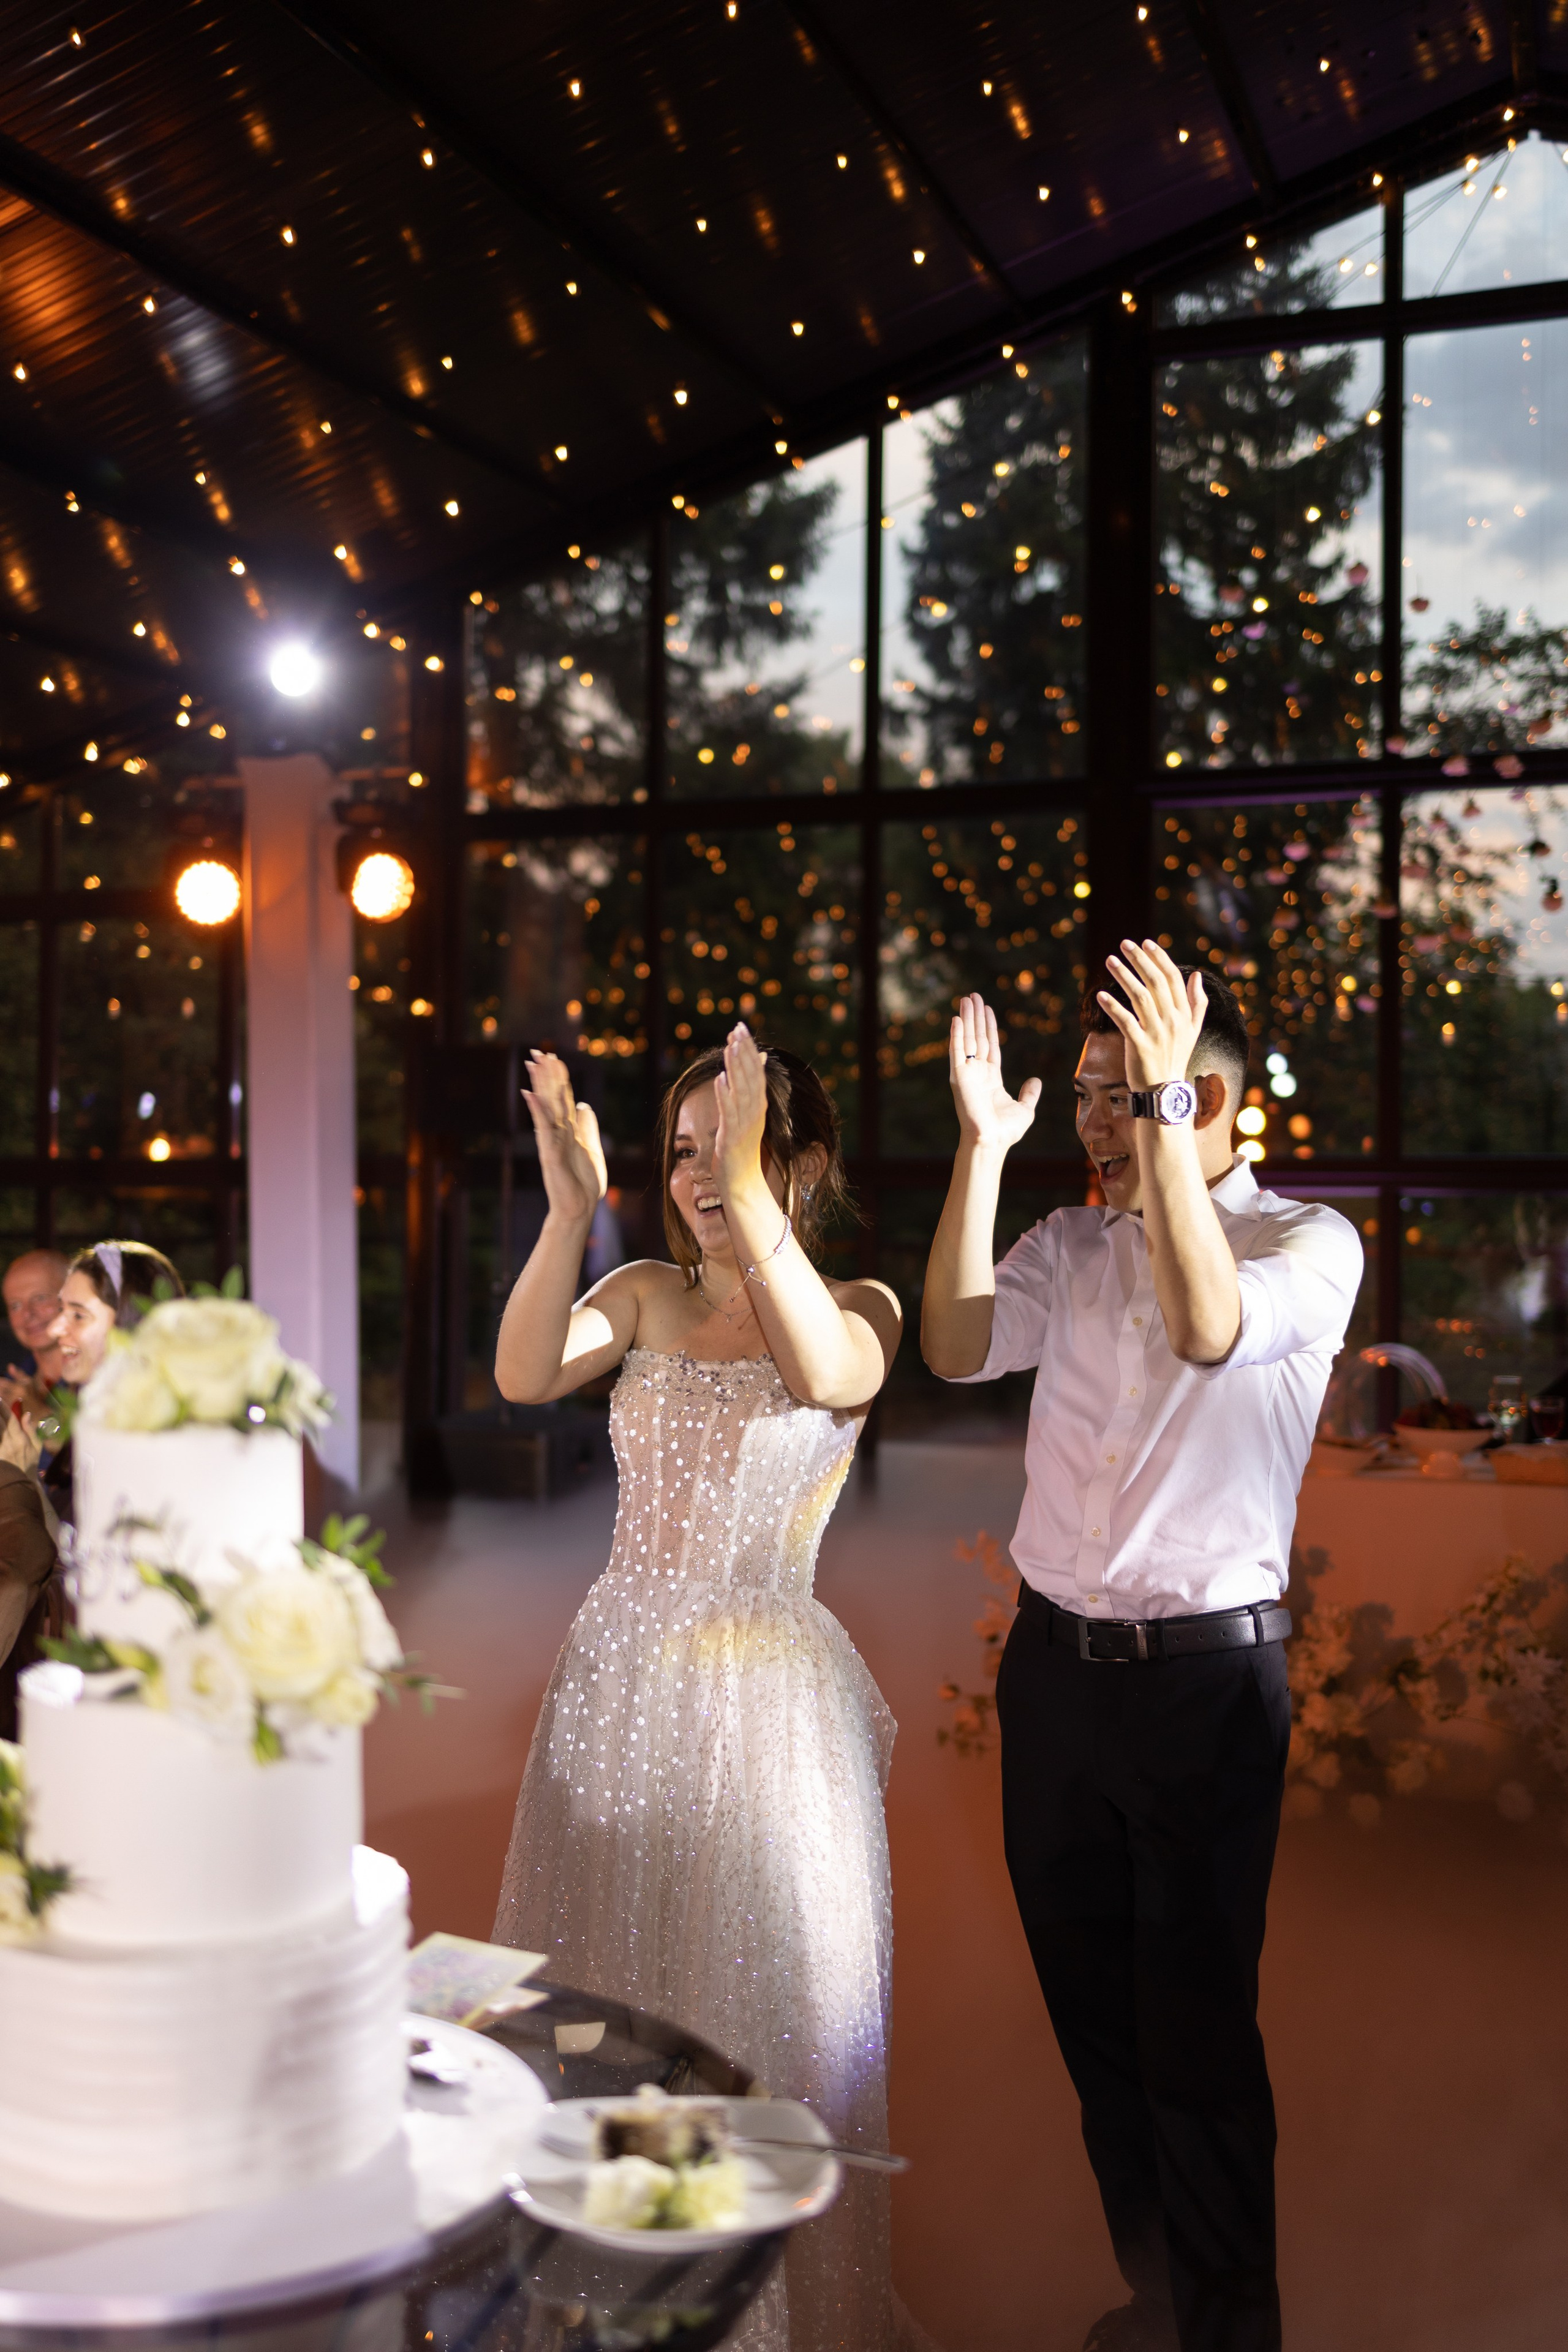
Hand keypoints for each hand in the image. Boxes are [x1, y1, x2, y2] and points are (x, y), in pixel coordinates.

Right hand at [521, 1052, 606, 1222]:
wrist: (579, 1208)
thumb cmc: (583, 1182)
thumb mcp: (591, 1147)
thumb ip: (587, 1126)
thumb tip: (585, 1105)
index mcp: (568, 1129)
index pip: (562, 1097)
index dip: (558, 1077)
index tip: (552, 1056)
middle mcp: (557, 1131)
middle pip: (552, 1097)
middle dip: (545, 1074)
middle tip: (537, 1051)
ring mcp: (552, 1141)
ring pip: (547, 1107)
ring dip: (541, 1085)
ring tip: (534, 1063)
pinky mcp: (550, 1153)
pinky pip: (544, 1128)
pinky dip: (538, 1111)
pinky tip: (531, 1094)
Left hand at [714, 1023, 771, 1197]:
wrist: (742, 1183)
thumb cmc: (741, 1148)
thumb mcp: (747, 1114)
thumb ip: (752, 1088)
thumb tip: (760, 1059)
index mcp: (758, 1105)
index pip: (755, 1071)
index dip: (748, 1049)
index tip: (740, 1027)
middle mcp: (755, 1112)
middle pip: (751, 1077)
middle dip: (744, 1052)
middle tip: (737, 1028)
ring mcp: (745, 1125)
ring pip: (742, 1092)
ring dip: (737, 1069)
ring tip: (730, 1047)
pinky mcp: (732, 1138)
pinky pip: (729, 1114)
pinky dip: (725, 1096)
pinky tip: (719, 1080)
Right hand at [948, 995, 1040, 1150]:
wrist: (991, 1141)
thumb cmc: (1005, 1131)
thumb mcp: (1025, 1109)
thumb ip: (1030, 1094)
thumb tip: (1036, 1081)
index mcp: (991, 1079)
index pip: (990, 1046)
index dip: (989, 1027)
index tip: (987, 1009)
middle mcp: (977, 1073)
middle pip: (977, 1038)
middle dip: (976, 1016)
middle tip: (974, 995)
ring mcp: (967, 1073)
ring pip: (967, 1039)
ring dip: (967, 1018)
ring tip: (966, 998)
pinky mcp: (958, 1076)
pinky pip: (957, 1051)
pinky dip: (957, 1034)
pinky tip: (957, 1018)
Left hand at [1097, 940, 1204, 1091]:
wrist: (1164, 1090)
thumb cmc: (1175, 1057)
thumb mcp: (1193, 1030)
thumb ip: (1197, 1002)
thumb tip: (1197, 975)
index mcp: (1184, 1014)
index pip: (1173, 978)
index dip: (1159, 958)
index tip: (1146, 943)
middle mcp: (1173, 1021)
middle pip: (1156, 982)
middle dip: (1140, 960)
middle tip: (1124, 943)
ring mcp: (1157, 1033)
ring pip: (1140, 997)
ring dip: (1124, 976)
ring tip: (1110, 960)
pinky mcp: (1140, 1046)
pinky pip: (1125, 1021)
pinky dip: (1112, 1007)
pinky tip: (1101, 994)